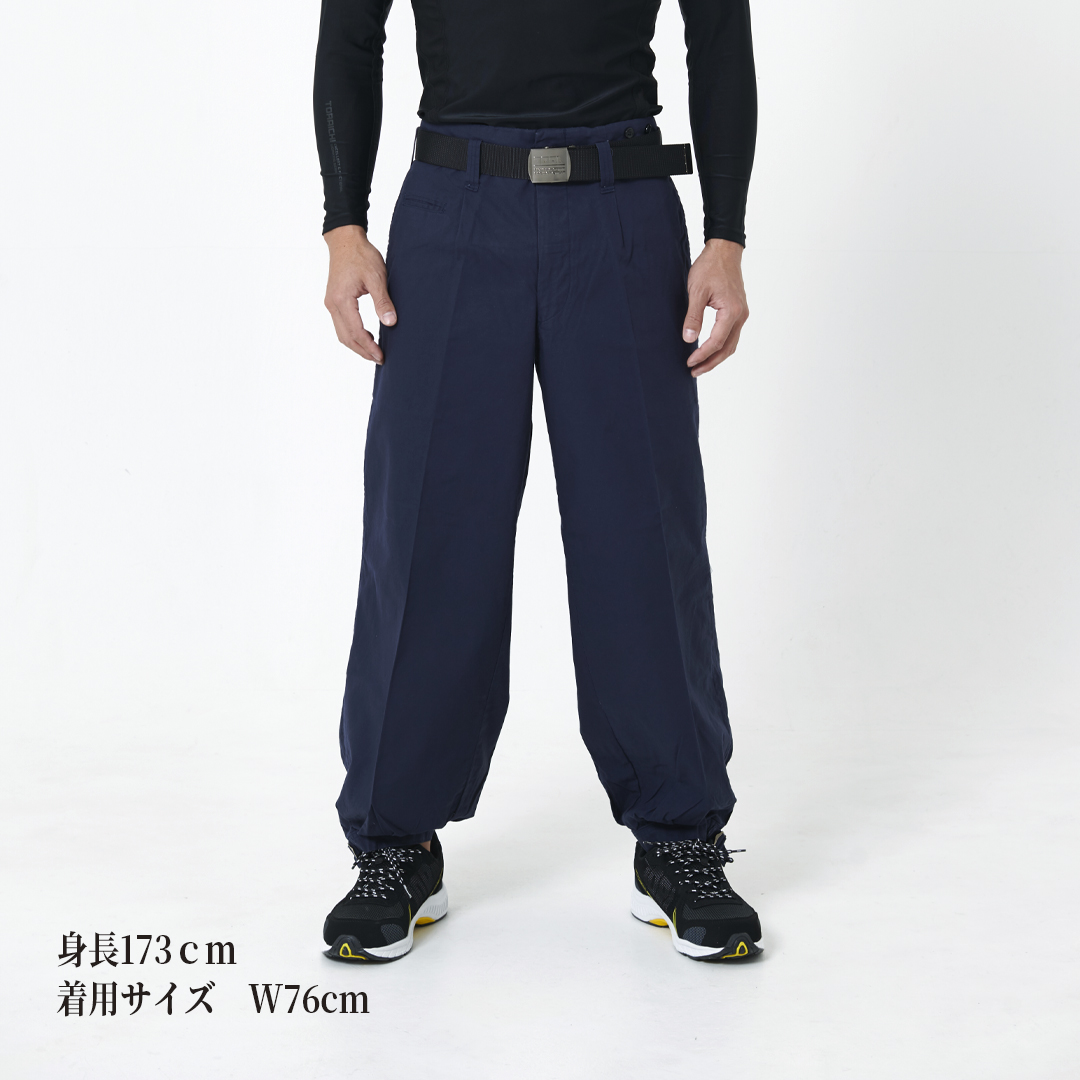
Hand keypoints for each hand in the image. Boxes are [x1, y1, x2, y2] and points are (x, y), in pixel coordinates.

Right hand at [323, 224, 396, 362]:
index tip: (381, 356)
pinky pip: (341, 324)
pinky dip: (352, 335)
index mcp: (342, 300)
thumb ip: (383, 301)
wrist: (345, 240)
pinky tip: (366, 336)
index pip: (356, 332)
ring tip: (373, 352)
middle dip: (362, 351)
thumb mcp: (376, 277)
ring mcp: (331, 303)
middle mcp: (332, 304)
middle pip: (346, 337)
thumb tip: (390, 323)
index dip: (369, 346)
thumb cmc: (360, 255)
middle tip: (379, 359)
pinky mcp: (333, 301)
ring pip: (342, 333)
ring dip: (357, 345)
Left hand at [682, 238, 748, 377]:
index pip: (717, 342)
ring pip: (731, 344)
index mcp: (731, 311)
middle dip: (710, 363)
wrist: (725, 250)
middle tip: (694, 372)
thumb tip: (688, 340)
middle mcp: (741, 315)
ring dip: (716, 357)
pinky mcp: (739, 311)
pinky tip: (709, 350)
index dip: (702, 355)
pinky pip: (732, 335)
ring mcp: (742, 314)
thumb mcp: (696, 291)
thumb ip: (693, 317)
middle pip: (727, 348)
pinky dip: (721, 346)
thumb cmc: (710, 267)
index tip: (689, 363)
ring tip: (700, 366)